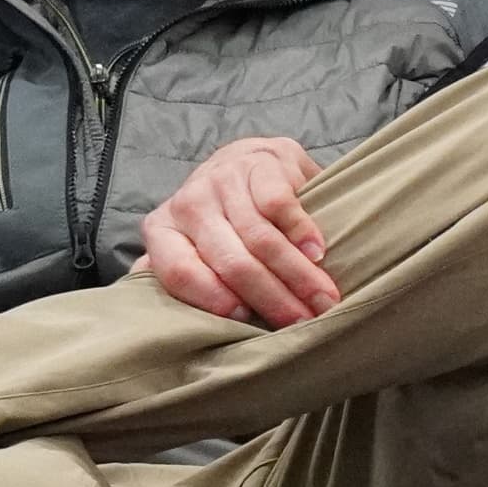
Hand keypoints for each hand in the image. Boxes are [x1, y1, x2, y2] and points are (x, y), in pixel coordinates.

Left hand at [135, 135, 333, 326]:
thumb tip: (181, 325)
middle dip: (272, 298)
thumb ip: (184, 279)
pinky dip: (302, 234)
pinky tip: (318, 255)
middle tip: (303, 323)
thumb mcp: (194, 248)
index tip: (246, 320)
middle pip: (232, 261)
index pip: (179, 271)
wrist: (249, 161)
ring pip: (261, 238)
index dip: (212, 298)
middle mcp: (188, 203)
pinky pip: (280, 205)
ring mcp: (224, 180)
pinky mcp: (261, 164)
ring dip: (298, 275)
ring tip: (324, 299)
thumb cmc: (224, 221)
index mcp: (163, 230)